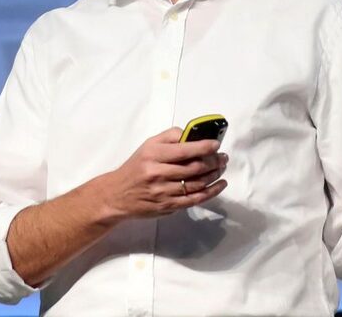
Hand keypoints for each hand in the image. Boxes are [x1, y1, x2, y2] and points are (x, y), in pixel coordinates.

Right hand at [102, 127, 227, 218]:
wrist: (118, 195)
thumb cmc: (137, 167)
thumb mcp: (149, 145)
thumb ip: (171, 137)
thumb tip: (193, 134)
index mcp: (154, 155)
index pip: (185, 150)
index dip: (204, 147)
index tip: (216, 145)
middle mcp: (158, 174)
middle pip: (194, 168)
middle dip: (213, 161)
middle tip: (223, 157)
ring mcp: (163, 192)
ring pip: (197, 184)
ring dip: (214, 175)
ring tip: (221, 167)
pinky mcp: (168, 206)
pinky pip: (194, 199)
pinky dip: (211, 192)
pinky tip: (220, 184)